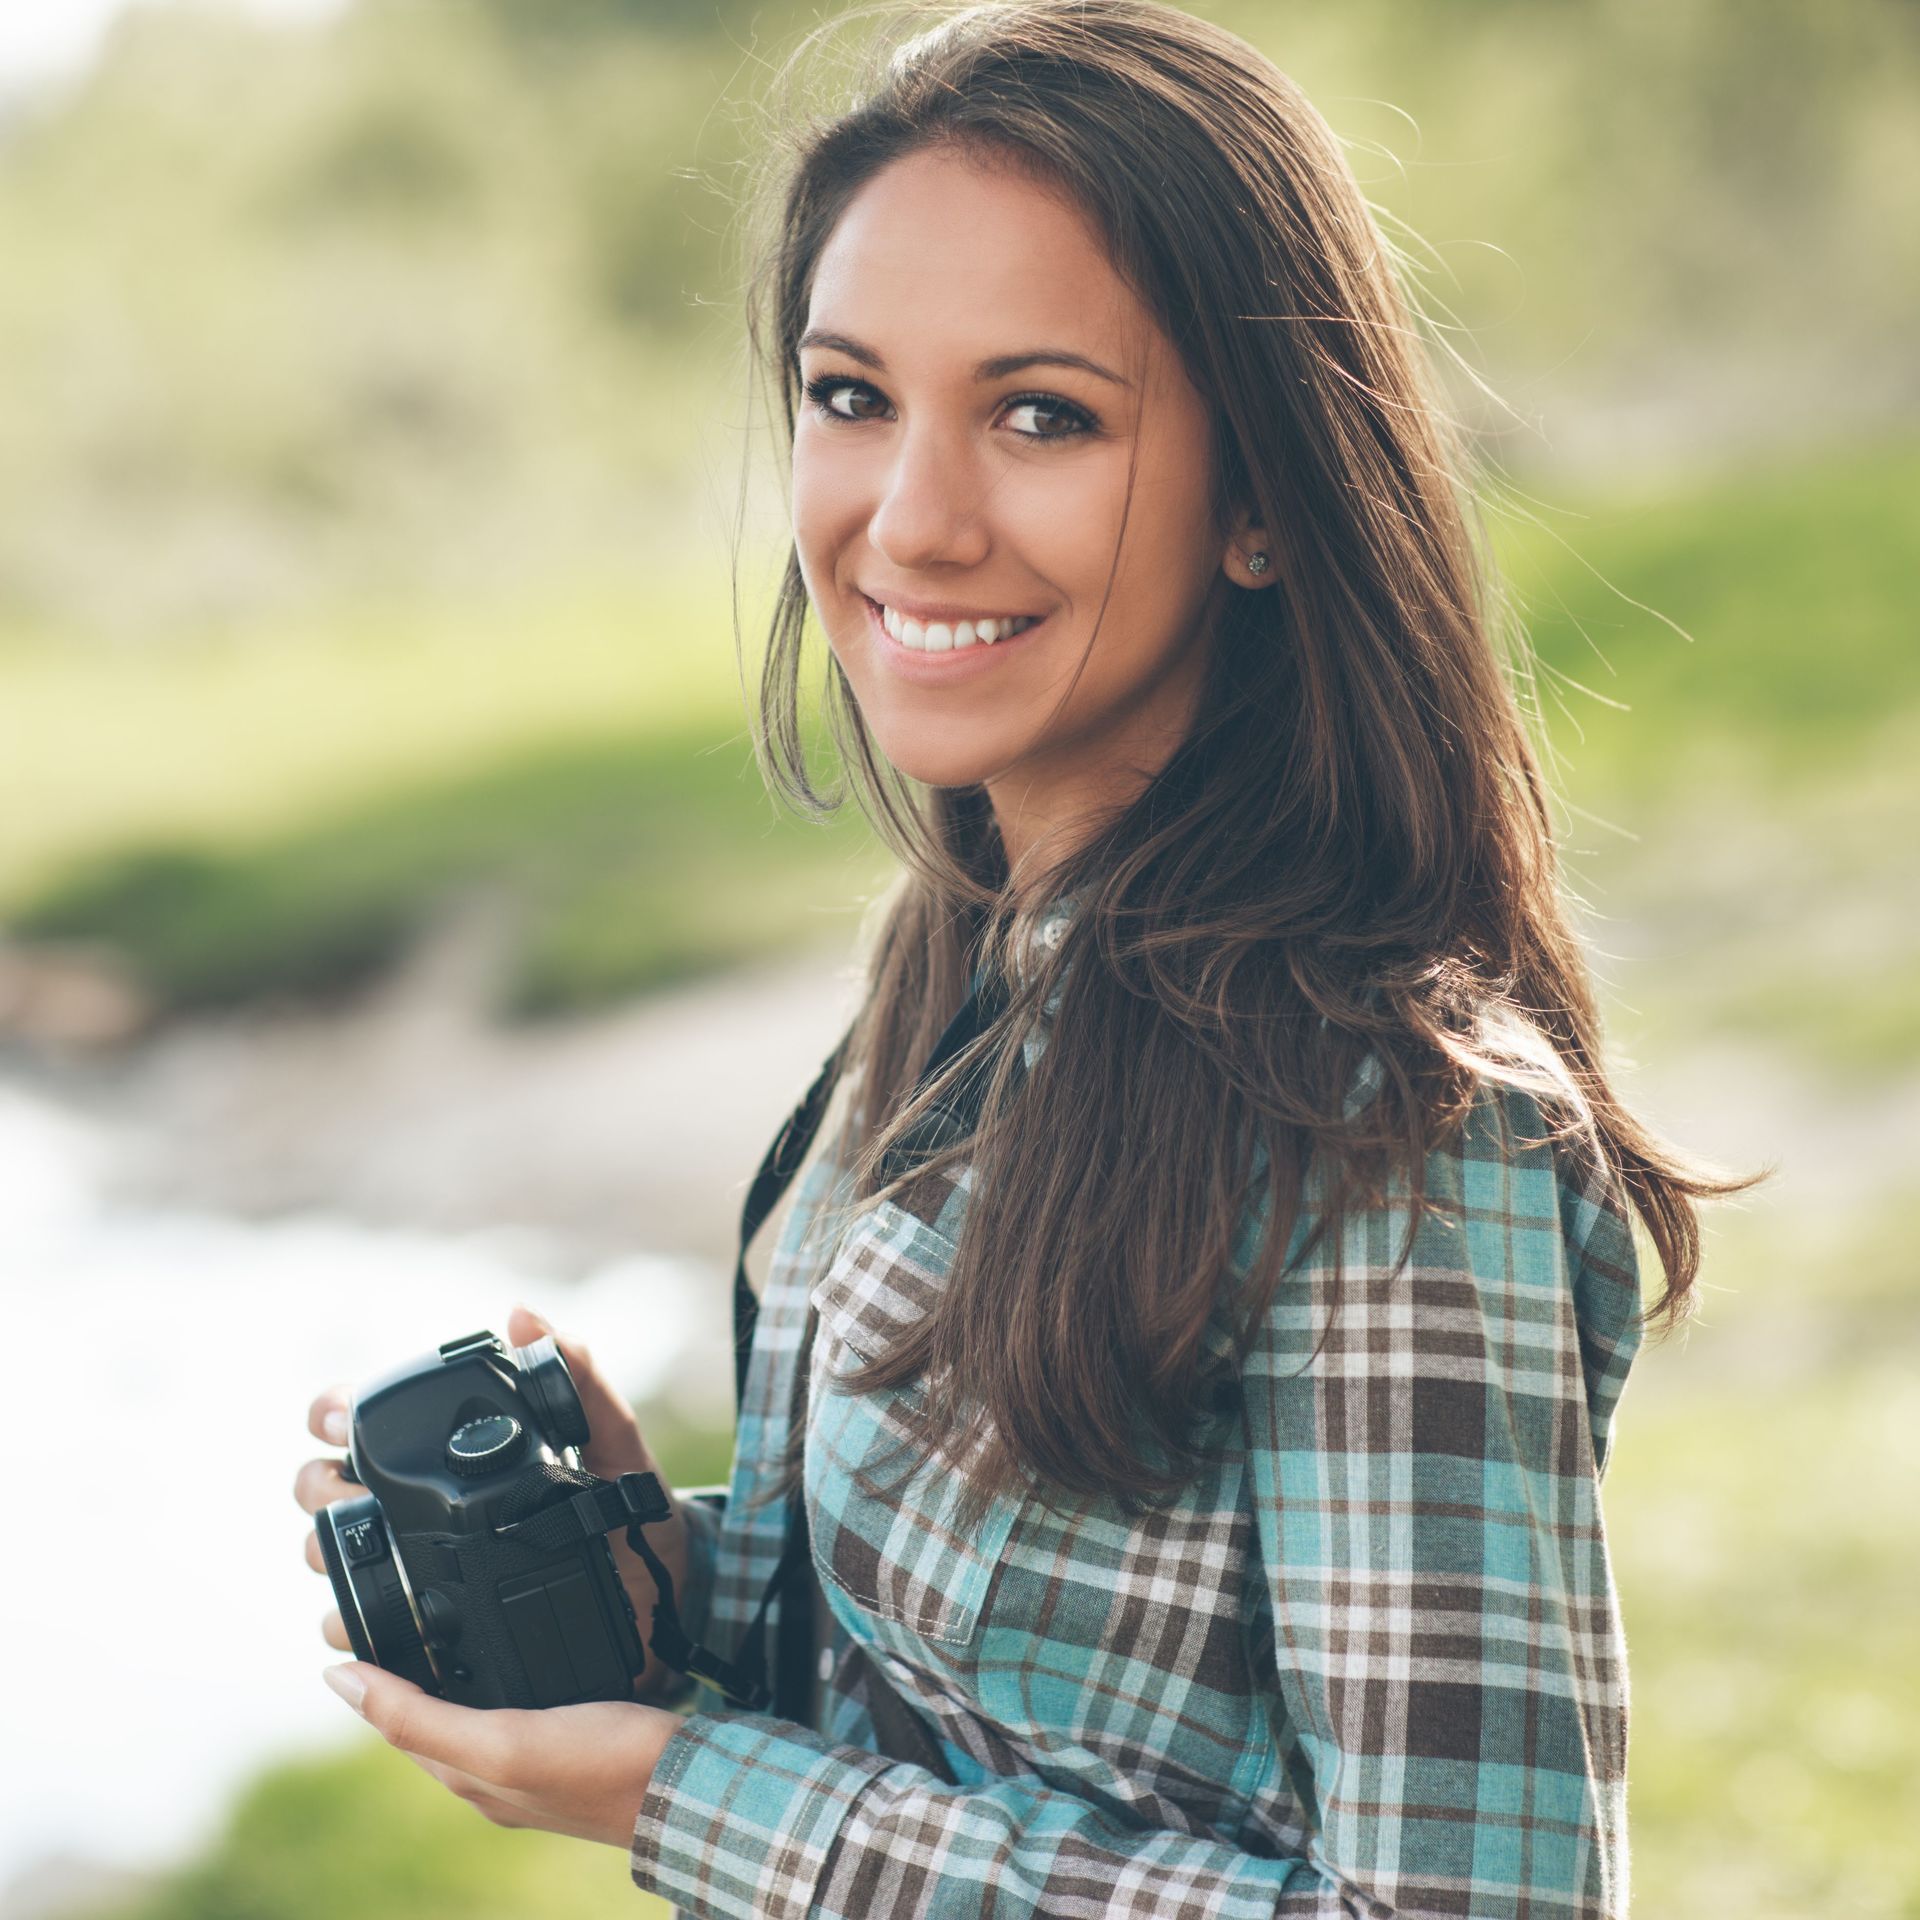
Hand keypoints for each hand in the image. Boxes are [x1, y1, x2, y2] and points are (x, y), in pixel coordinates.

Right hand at [294, 1304, 693, 1700]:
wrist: (663, 1595)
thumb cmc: (634, 1507)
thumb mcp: (614, 1437)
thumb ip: (578, 1373)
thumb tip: (523, 1316)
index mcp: (453, 1451)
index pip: (361, 1419)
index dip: (332, 1411)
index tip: (338, 1419)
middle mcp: (420, 1504)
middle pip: (326, 1487)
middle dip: (320, 1486)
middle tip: (352, 1492)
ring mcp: (418, 1565)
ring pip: (331, 1554)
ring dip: (329, 1552)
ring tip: (366, 1553)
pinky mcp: (427, 1627)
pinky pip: (367, 1627)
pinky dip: (354, 1622)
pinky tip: (376, 1618)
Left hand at [321, 1659, 682, 1847]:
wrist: (688, 1783)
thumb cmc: (599, 1766)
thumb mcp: (499, 1740)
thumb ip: (416, 1716)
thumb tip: (337, 1678)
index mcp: (468, 1779)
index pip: (398, 1724)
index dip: (375, 1680)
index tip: (356, 1628)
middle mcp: (496, 1776)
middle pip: (434, 1719)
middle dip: (412, 1674)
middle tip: (398, 1614)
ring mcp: (537, 1764)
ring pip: (477, 1712)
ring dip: (459, 1675)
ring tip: (452, 1624)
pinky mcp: (574, 1745)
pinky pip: (521, 1709)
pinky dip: (507, 1680)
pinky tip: (524, 1657)